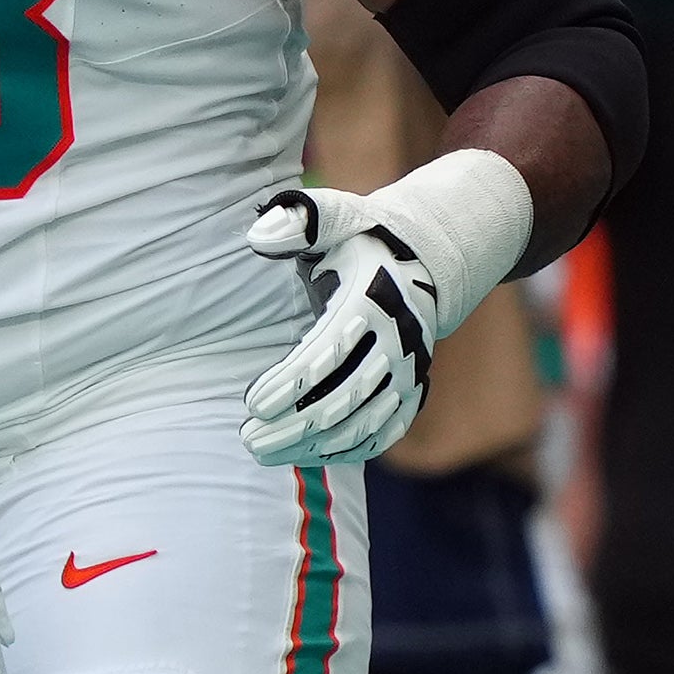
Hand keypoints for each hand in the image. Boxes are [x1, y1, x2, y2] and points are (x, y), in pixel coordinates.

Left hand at [239, 150, 534, 463]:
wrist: (423, 262)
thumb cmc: (361, 239)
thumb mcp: (335, 218)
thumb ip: (299, 221)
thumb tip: (259, 235)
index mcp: (374, 302)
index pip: (329, 354)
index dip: (292, 384)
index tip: (253, 403)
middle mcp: (399, 342)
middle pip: (346, 397)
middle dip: (297, 425)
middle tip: (250, 439)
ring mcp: (410, 371)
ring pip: (364, 422)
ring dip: (316, 445)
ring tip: (265, 452)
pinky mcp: (413, 392)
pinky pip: (384, 431)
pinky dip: (349, 449)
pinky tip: (309, 455)